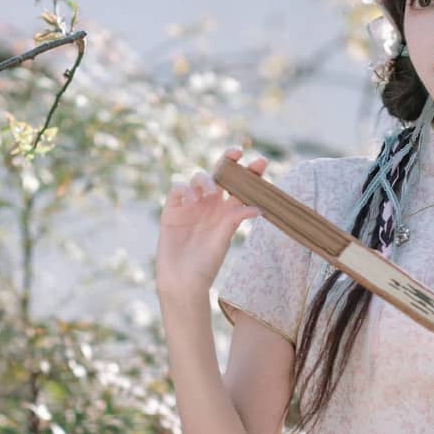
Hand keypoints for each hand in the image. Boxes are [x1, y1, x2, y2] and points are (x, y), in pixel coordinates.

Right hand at [155, 144, 270, 295]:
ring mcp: (190, 205)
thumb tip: (258, 207)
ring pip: (199, 178)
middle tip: (237, 152)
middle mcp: (210, 205)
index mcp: (226, 211)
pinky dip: (185, 189)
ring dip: (206, 180)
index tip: (261, 162)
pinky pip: (178, 188)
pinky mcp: (172, 209)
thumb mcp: (223, 241)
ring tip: (211, 194)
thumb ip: (235, 220)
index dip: (250, 173)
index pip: (240, 187)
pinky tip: (191, 200)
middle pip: (219, 175)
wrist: (181, 281)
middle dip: (228, 161)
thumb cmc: (205, 265)